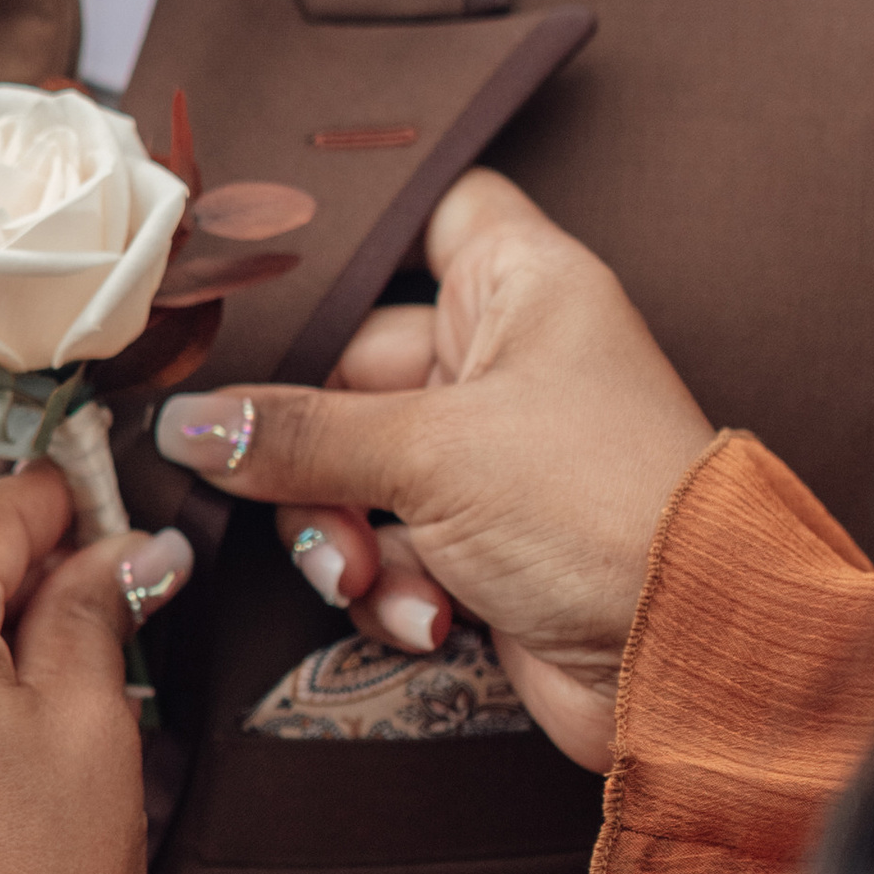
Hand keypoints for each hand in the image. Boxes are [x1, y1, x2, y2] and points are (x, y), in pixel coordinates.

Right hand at [153, 171, 713, 769]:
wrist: (688, 662)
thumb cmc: (599, 510)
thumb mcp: (430, 455)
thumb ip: (294, 434)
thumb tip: (185, 425)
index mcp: (518, 287)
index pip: (427, 211)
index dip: (353, 232)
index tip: (264, 273)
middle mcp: (505, 360)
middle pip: (349, 369)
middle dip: (312, 453)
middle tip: (304, 498)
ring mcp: (493, 455)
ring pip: (352, 470)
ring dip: (343, 535)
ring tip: (372, 576)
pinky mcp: (482, 544)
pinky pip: (386, 545)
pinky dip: (390, 586)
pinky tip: (430, 617)